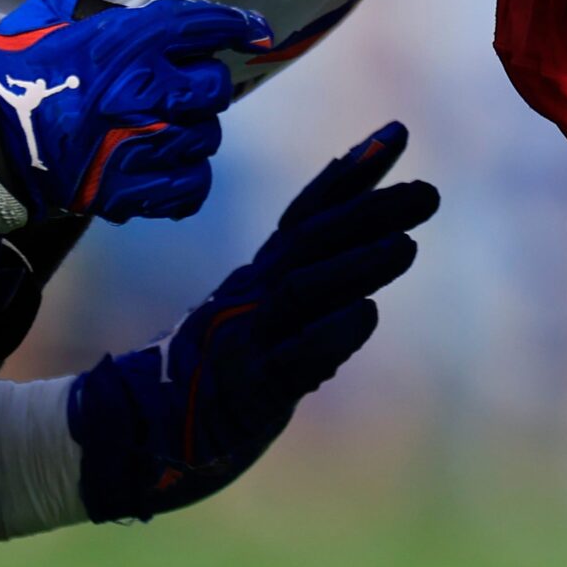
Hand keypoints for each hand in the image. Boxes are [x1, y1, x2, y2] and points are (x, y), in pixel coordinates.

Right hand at [0, 0, 272, 221]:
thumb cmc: (13, 72)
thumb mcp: (53, 17)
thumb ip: (105, 17)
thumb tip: (138, 21)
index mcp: (131, 43)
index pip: (205, 27)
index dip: (237, 26)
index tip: (256, 32)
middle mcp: (147, 91)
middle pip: (214, 88)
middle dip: (200, 86)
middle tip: (176, 89)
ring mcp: (144, 144)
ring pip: (206, 138)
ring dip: (189, 132)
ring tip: (160, 131)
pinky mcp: (132, 190)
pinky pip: (190, 187)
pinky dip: (186, 179)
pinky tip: (169, 170)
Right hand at [67, 124, 437, 521]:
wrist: (136, 434)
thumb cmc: (213, 374)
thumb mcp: (262, 319)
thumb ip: (310, 286)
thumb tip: (373, 255)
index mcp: (259, 279)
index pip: (309, 213)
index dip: (352, 172)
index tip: (398, 132)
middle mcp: (253, 298)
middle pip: (313, 243)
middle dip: (371, 211)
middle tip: (429, 191)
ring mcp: (245, 341)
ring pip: (300, 293)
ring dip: (355, 265)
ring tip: (407, 245)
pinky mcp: (245, 394)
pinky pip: (288, 361)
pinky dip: (327, 335)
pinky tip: (366, 314)